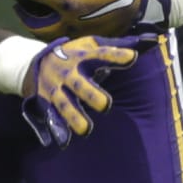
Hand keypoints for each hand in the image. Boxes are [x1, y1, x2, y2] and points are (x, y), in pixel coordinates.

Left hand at [0, 0, 171, 37]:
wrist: (163, 4)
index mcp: (72, 2)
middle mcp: (75, 23)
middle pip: (38, 25)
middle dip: (24, 16)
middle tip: (17, 6)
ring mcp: (87, 35)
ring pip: (55, 35)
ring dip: (44, 26)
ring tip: (41, 16)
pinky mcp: (101, 39)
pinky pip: (74, 36)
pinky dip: (65, 30)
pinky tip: (71, 22)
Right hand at [20, 34, 156, 147]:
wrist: (33, 63)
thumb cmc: (72, 54)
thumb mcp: (90, 45)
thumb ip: (117, 47)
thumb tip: (149, 41)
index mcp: (82, 56)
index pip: (101, 54)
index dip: (116, 56)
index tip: (132, 57)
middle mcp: (68, 73)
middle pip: (80, 85)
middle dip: (91, 95)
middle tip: (105, 105)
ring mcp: (56, 89)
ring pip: (65, 105)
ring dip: (74, 117)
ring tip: (86, 130)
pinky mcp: (47, 103)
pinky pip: (52, 118)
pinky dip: (57, 129)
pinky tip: (64, 141)